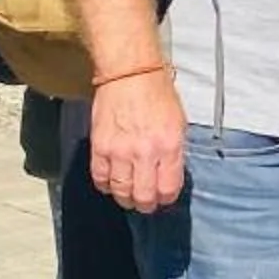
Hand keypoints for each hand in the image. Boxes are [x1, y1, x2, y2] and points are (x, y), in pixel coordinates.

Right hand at [89, 66, 188, 213]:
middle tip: (146, 204)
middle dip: (146, 205)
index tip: (164, 199)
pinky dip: (106, 185)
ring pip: (120, 191)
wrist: (129, 73)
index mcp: (169, 145)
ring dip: (125, 198)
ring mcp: (119, 151)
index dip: (167, 199)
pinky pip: (100, 178)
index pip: (168, 188)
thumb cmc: (157, 92)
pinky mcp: (99, 147)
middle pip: (143, 196)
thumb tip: (169, 174)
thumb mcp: (179, 123)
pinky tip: (111, 183)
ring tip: (129, 196)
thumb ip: (174, 152)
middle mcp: (145, 152)